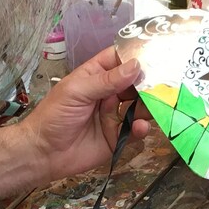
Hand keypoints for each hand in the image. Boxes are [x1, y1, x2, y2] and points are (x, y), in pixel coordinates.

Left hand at [22, 46, 150, 184]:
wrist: (43, 153)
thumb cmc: (54, 115)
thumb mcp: (78, 91)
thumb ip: (107, 80)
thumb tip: (135, 66)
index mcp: (96, 76)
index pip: (120, 60)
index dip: (136, 57)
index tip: (157, 56)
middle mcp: (108, 94)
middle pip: (135, 84)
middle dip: (149, 84)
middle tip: (164, 85)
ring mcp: (114, 116)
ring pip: (140, 107)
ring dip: (149, 106)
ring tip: (153, 107)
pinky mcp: (117, 137)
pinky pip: (135, 131)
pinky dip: (141, 128)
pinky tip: (140, 127)